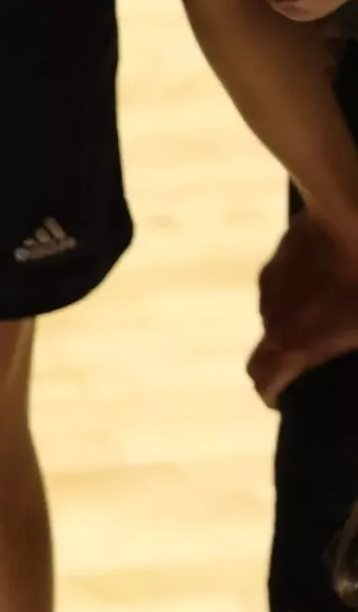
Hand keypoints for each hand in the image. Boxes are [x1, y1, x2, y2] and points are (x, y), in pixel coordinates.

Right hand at [248, 212, 357, 405]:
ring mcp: (273, 281)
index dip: (270, 394)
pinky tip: (337, 270)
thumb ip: (355, 339)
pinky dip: (305, 283)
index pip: (262, 380)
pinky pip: (289, 278)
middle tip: (322, 348)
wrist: (353, 212)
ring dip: (300, 313)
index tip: (281, 400)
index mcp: (295, 342)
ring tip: (337, 302)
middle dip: (289, 352)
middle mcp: (272, 315)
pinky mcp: (281, 251)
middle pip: (272, 344)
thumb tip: (353, 340)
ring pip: (281, 308)